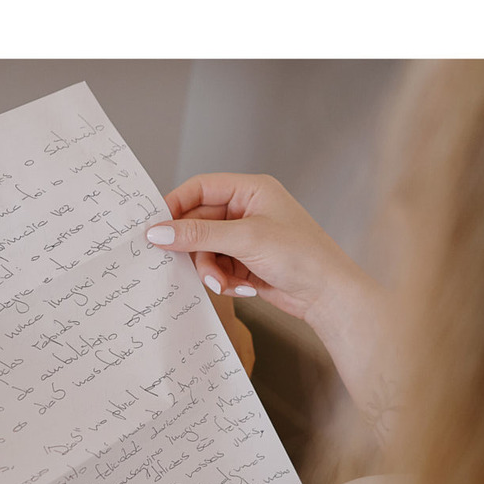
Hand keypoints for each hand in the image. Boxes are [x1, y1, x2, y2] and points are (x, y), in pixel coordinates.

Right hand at [147, 174, 394, 428]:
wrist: (328, 295)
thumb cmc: (301, 256)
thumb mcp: (245, 240)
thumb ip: (198, 235)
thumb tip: (158, 231)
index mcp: (251, 190)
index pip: (201, 188)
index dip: (176, 205)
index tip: (155, 227)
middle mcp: (248, 210)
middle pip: (200, 223)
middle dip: (196, 248)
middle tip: (186, 265)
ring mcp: (247, 238)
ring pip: (207, 250)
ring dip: (210, 270)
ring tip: (223, 283)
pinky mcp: (247, 263)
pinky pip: (219, 268)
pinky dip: (223, 280)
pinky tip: (240, 289)